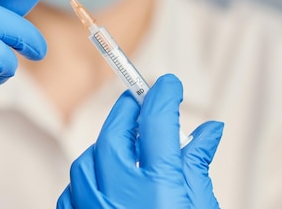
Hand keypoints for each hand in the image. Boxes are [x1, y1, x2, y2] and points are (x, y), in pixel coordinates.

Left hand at [57, 74, 222, 208]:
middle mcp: (119, 194)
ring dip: (107, 145)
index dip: (163, 95)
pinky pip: (73, 188)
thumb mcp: (199, 207)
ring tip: (129, 148)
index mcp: (158, 188)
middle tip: (144, 102)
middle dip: (129, 111)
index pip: (156, 121)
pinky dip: (90, 176)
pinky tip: (108, 179)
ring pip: (88, 158)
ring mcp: (92, 207)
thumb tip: (209, 131)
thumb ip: (196, 165)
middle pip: (114, 132)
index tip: (168, 85)